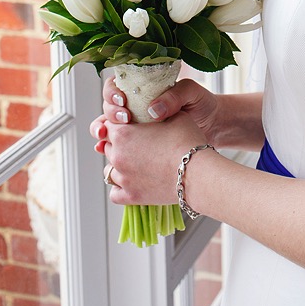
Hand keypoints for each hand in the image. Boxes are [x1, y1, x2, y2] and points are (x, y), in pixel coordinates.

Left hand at [95, 111, 210, 205]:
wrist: (197, 173)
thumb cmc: (187, 142)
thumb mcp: (175, 115)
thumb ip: (158, 111)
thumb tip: (156, 109)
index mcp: (123, 134)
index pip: (109, 123)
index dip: (120, 121)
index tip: (131, 123)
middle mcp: (117, 156)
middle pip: (107, 146)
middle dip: (119, 142)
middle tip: (138, 142)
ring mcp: (123, 178)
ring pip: (109, 169)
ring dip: (119, 164)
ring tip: (137, 162)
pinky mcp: (131, 196)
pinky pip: (114, 192)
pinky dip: (121, 187)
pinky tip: (133, 180)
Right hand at [96, 74, 221, 141]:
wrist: (214, 127)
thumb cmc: (201, 104)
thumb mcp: (191, 93)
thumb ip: (174, 96)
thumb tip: (153, 110)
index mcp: (143, 90)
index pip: (116, 87)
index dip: (113, 93)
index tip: (123, 102)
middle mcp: (134, 107)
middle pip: (107, 108)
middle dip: (109, 114)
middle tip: (124, 119)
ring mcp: (135, 128)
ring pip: (106, 128)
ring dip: (101, 133)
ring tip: (104, 139)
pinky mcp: (138, 146)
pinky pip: (117, 148)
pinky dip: (108, 151)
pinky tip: (106, 154)